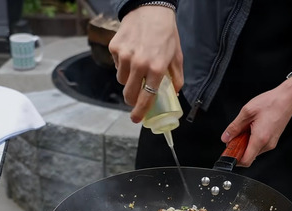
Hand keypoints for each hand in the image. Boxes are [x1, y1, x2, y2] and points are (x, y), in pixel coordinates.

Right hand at [108, 5, 182, 122]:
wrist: (151, 9)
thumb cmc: (166, 33)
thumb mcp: (176, 56)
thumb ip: (176, 78)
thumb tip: (175, 94)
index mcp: (156, 68)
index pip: (146, 97)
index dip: (140, 111)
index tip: (136, 119)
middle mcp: (139, 64)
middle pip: (128, 93)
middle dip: (131, 99)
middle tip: (135, 97)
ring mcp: (124, 56)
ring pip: (121, 79)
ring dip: (128, 79)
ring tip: (136, 66)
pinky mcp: (115, 48)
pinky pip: (116, 64)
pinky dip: (122, 63)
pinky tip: (131, 52)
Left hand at [220, 78, 291, 166]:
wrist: (288, 98)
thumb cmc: (271, 102)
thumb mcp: (247, 112)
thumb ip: (234, 127)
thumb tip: (226, 137)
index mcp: (259, 139)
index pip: (245, 161)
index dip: (234, 159)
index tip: (228, 152)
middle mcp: (267, 144)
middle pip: (248, 156)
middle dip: (239, 149)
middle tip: (235, 136)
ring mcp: (271, 143)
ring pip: (253, 151)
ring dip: (246, 143)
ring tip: (246, 129)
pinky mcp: (273, 140)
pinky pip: (259, 145)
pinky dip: (252, 140)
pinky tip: (252, 128)